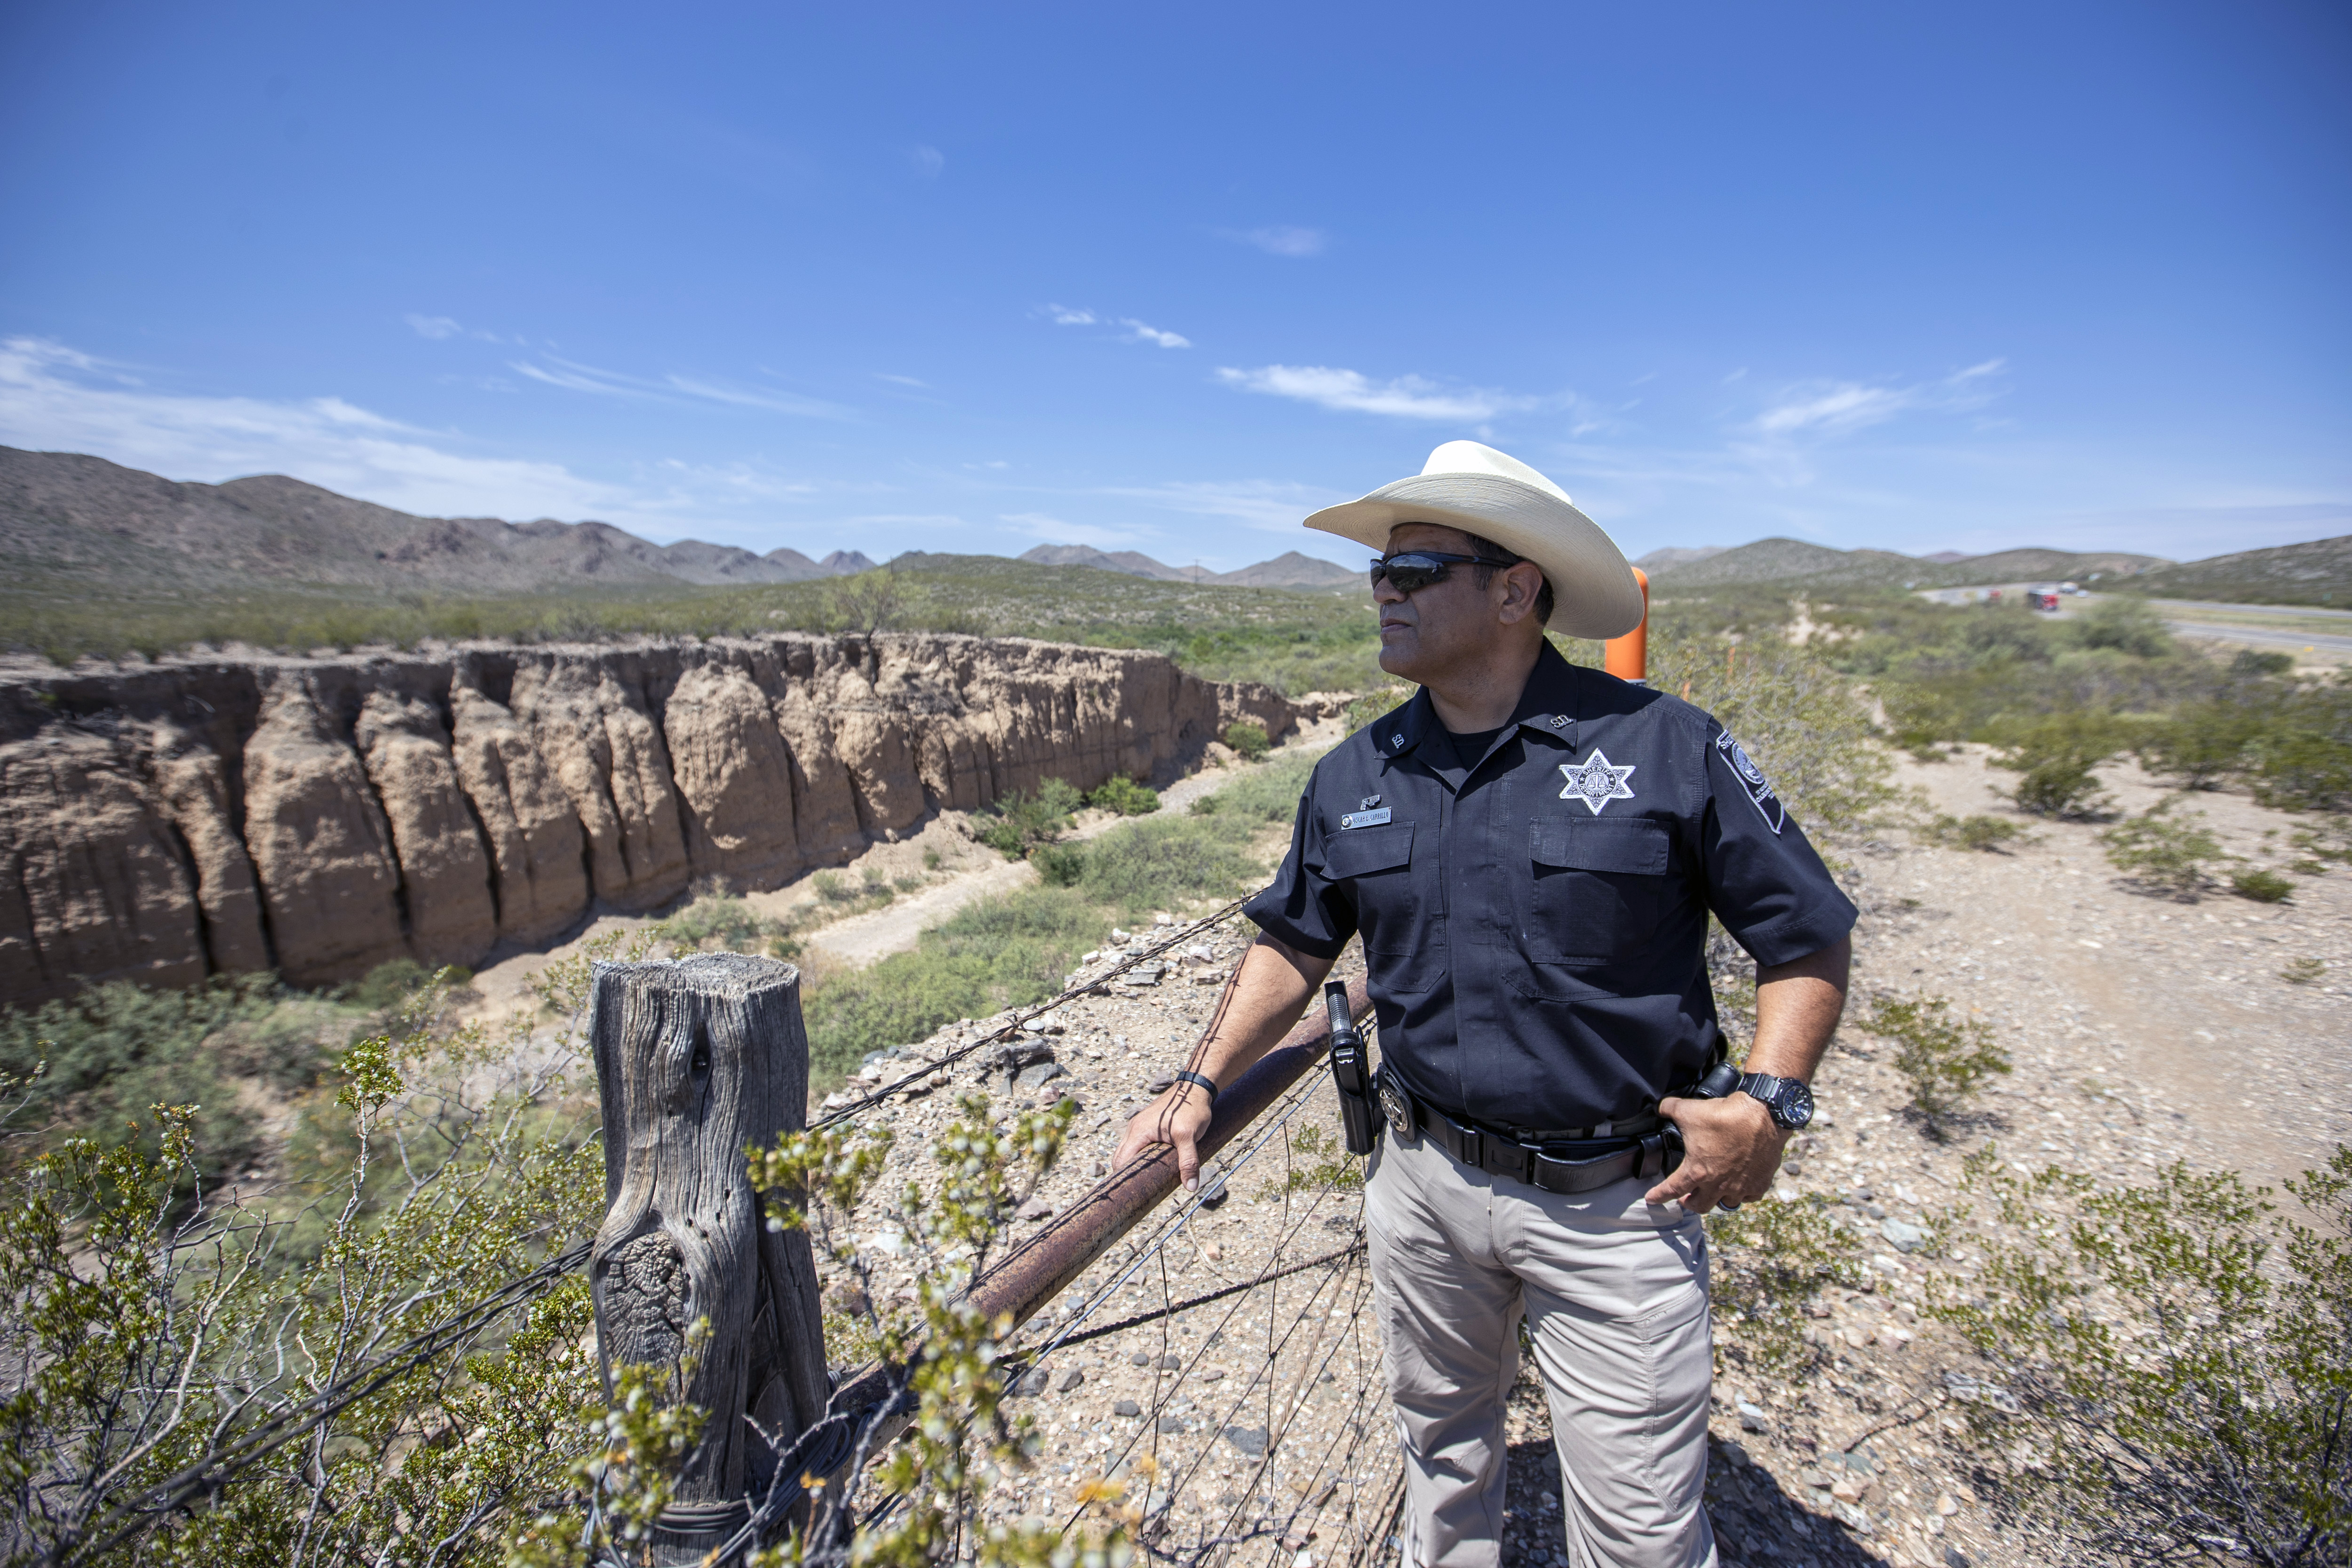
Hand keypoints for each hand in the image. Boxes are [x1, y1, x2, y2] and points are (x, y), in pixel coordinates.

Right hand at [1112, 1083, 1216, 1190]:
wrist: (1196, 1087)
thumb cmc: (1190, 1109)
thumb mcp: (1189, 1137)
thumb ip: (1188, 1162)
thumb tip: (1190, 1186)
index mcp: (1138, 1132)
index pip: (1120, 1161)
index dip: (1123, 1178)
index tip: (1130, 1193)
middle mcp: (1134, 1129)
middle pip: (1120, 1158)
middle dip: (1128, 1174)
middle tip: (1141, 1189)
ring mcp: (1140, 1126)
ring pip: (1129, 1151)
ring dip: (1135, 1164)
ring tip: (1148, 1179)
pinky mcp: (1147, 1125)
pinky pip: (1138, 1144)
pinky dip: (1141, 1156)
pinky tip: (1155, 1163)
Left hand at [1645, 1093, 1785, 1212]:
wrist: (1764, 1116)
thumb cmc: (1726, 1115)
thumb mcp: (1689, 1109)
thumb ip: (1668, 1109)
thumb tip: (1658, 1107)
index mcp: (1697, 1171)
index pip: (1672, 1190)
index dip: (1658, 1195)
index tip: (1651, 1199)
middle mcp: (1718, 1185)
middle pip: (1698, 1206)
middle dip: (1688, 1204)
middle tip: (1684, 1198)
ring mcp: (1740, 1187)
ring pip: (1724, 1204)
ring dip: (1715, 1200)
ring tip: (1712, 1192)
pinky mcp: (1759, 1184)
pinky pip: (1747, 1198)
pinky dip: (1741, 1195)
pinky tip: (1738, 1188)